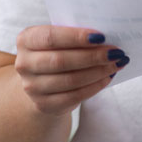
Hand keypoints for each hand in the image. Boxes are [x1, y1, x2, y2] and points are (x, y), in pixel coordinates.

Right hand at [13, 25, 127, 115]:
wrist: (41, 81)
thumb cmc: (57, 51)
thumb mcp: (59, 39)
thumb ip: (75, 36)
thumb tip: (106, 39)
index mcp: (26, 40)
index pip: (50, 37)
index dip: (76, 37)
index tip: (101, 36)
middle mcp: (24, 63)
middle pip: (61, 61)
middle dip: (93, 56)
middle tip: (116, 52)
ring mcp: (32, 87)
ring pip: (70, 80)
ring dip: (98, 72)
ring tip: (116, 64)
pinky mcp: (44, 104)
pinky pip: (74, 97)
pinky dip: (94, 86)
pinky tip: (107, 78)